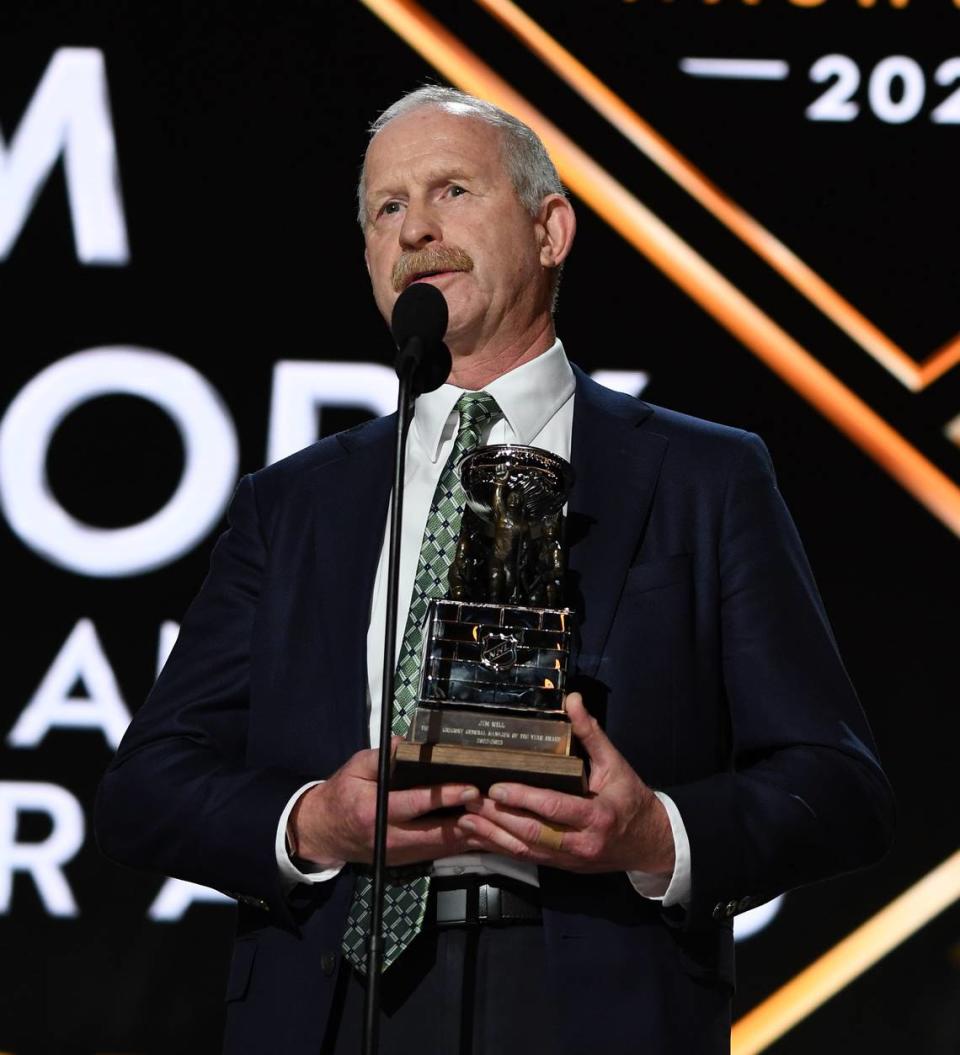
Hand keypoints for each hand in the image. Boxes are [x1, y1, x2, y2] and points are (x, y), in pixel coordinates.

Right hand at [289, 741, 479, 866]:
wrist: (323, 832)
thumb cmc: (342, 794)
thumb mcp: (356, 767)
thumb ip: (383, 756)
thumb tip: (408, 742)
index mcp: (374, 811)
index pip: (414, 805)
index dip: (444, 796)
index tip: (469, 788)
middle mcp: (389, 838)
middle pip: (436, 833)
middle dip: (469, 821)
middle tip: (496, 806)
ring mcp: (399, 853)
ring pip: (442, 848)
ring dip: (471, 837)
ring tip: (498, 821)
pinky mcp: (406, 860)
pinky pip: (439, 853)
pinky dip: (462, 844)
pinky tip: (484, 834)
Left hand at [455, 694, 674, 874]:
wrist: (651, 842)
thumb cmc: (631, 799)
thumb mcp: (615, 763)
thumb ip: (591, 733)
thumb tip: (572, 699)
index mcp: (597, 815)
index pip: (554, 807)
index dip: (523, 798)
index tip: (497, 787)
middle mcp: (582, 842)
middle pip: (533, 833)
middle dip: (499, 818)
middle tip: (471, 800)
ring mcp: (570, 859)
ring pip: (526, 851)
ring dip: (494, 836)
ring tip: (467, 820)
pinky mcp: (563, 866)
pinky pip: (529, 859)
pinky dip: (503, 848)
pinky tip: (483, 837)